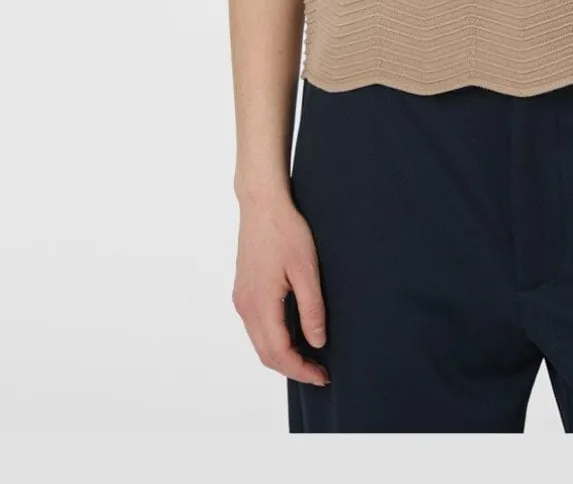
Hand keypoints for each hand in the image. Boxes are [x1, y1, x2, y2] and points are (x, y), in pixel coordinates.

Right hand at [233, 196, 330, 385]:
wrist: (262, 204)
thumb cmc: (286, 231)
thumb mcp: (307, 270)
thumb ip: (312, 309)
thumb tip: (317, 342)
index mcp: (260, 304)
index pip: (279, 353)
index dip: (301, 370)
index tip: (322, 376)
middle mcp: (246, 306)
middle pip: (266, 354)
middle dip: (292, 368)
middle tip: (319, 372)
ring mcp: (242, 299)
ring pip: (259, 342)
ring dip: (282, 356)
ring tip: (309, 357)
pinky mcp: (243, 291)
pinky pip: (256, 327)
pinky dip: (273, 339)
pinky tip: (292, 334)